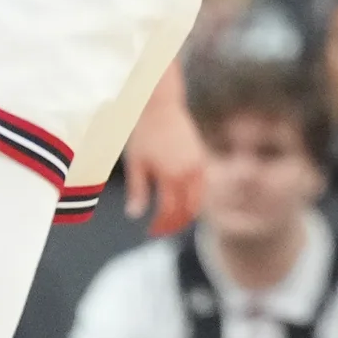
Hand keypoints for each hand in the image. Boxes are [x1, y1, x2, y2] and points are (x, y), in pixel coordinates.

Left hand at [121, 75, 207, 235]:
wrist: (160, 107)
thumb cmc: (144, 134)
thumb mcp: (136, 164)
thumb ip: (137, 191)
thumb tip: (135, 215)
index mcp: (172, 175)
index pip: (170, 211)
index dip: (161, 225)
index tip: (150, 231)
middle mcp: (189, 172)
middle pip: (188, 209)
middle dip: (175, 223)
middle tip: (161, 230)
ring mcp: (199, 164)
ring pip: (199, 199)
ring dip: (187, 213)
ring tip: (172, 219)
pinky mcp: (202, 157)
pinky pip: (203, 186)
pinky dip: (194, 198)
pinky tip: (180, 201)